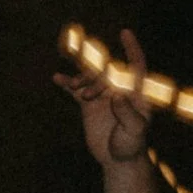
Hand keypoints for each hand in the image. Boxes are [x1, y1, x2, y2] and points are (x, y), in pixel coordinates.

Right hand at [53, 28, 153, 167]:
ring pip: (91, 78)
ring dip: (82, 80)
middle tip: (89, 95)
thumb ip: (128, 112)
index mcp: (135, 91)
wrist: (117, 159)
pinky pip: (76, 91)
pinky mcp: (89, 105)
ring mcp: (103, 96)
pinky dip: (67, 84)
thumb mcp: (134, 130)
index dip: (131, 49)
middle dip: (96, 76)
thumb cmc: (132, 144)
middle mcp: (120, 89)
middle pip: (107, 71)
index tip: (124, 33)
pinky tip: (56, 78)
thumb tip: (117, 96)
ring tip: (76, 90)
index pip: (136, 65)